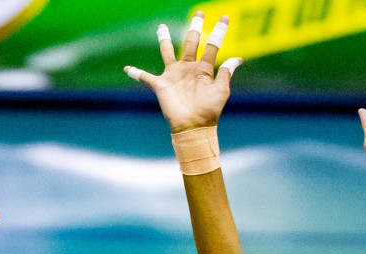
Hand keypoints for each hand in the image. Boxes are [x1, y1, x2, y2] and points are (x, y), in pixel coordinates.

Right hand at [125, 13, 241, 133]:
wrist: (194, 128)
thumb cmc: (209, 111)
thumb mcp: (221, 90)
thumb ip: (226, 72)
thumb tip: (237, 58)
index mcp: (204, 68)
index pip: (212, 45)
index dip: (218, 31)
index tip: (225, 17)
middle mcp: (189, 68)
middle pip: (191, 42)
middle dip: (194, 28)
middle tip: (198, 13)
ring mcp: (174, 75)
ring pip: (167, 52)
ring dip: (164, 40)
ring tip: (161, 27)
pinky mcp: (161, 85)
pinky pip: (146, 77)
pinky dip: (137, 73)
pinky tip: (127, 69)